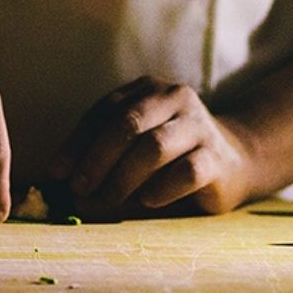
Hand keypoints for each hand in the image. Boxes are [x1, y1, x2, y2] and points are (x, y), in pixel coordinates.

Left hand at [49, 78, 257, 214]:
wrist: (236, 161)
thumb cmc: (173, 155)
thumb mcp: (136, 144)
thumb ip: (104, 152)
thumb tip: (60, 180)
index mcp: (149, 90)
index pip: (105, 111)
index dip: (77, 142)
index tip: (56, 173)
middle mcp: (176, 99)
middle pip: (128, 124)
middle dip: (97, 159)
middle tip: (79, 188)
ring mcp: (199, 127)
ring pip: (154, 147)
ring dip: (123, 178)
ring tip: (108, 199)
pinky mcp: (217, 158)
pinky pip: (184, 173)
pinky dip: (160, 189)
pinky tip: (147, 202)